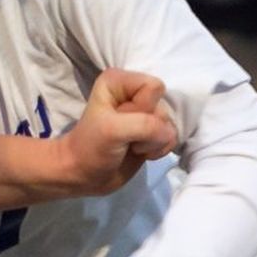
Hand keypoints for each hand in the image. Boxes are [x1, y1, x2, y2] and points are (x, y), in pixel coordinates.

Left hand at [47, 69, 176, 194]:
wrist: (84, 176)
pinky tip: (141, 152)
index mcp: (119, 80)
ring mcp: (145, 113)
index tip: (120, 122)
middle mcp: (134, 92)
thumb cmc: (92, 148)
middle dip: (148, 127)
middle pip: (163, 105)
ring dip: (152, 141)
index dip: (142, 108)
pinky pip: (172, 136)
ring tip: (131, 146)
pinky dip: (159, 149)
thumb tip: (168, 133)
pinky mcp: (152, 131)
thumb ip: (145, 125)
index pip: (153, 86)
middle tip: (125, 136)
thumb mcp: (113, 130)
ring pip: (168, 123)